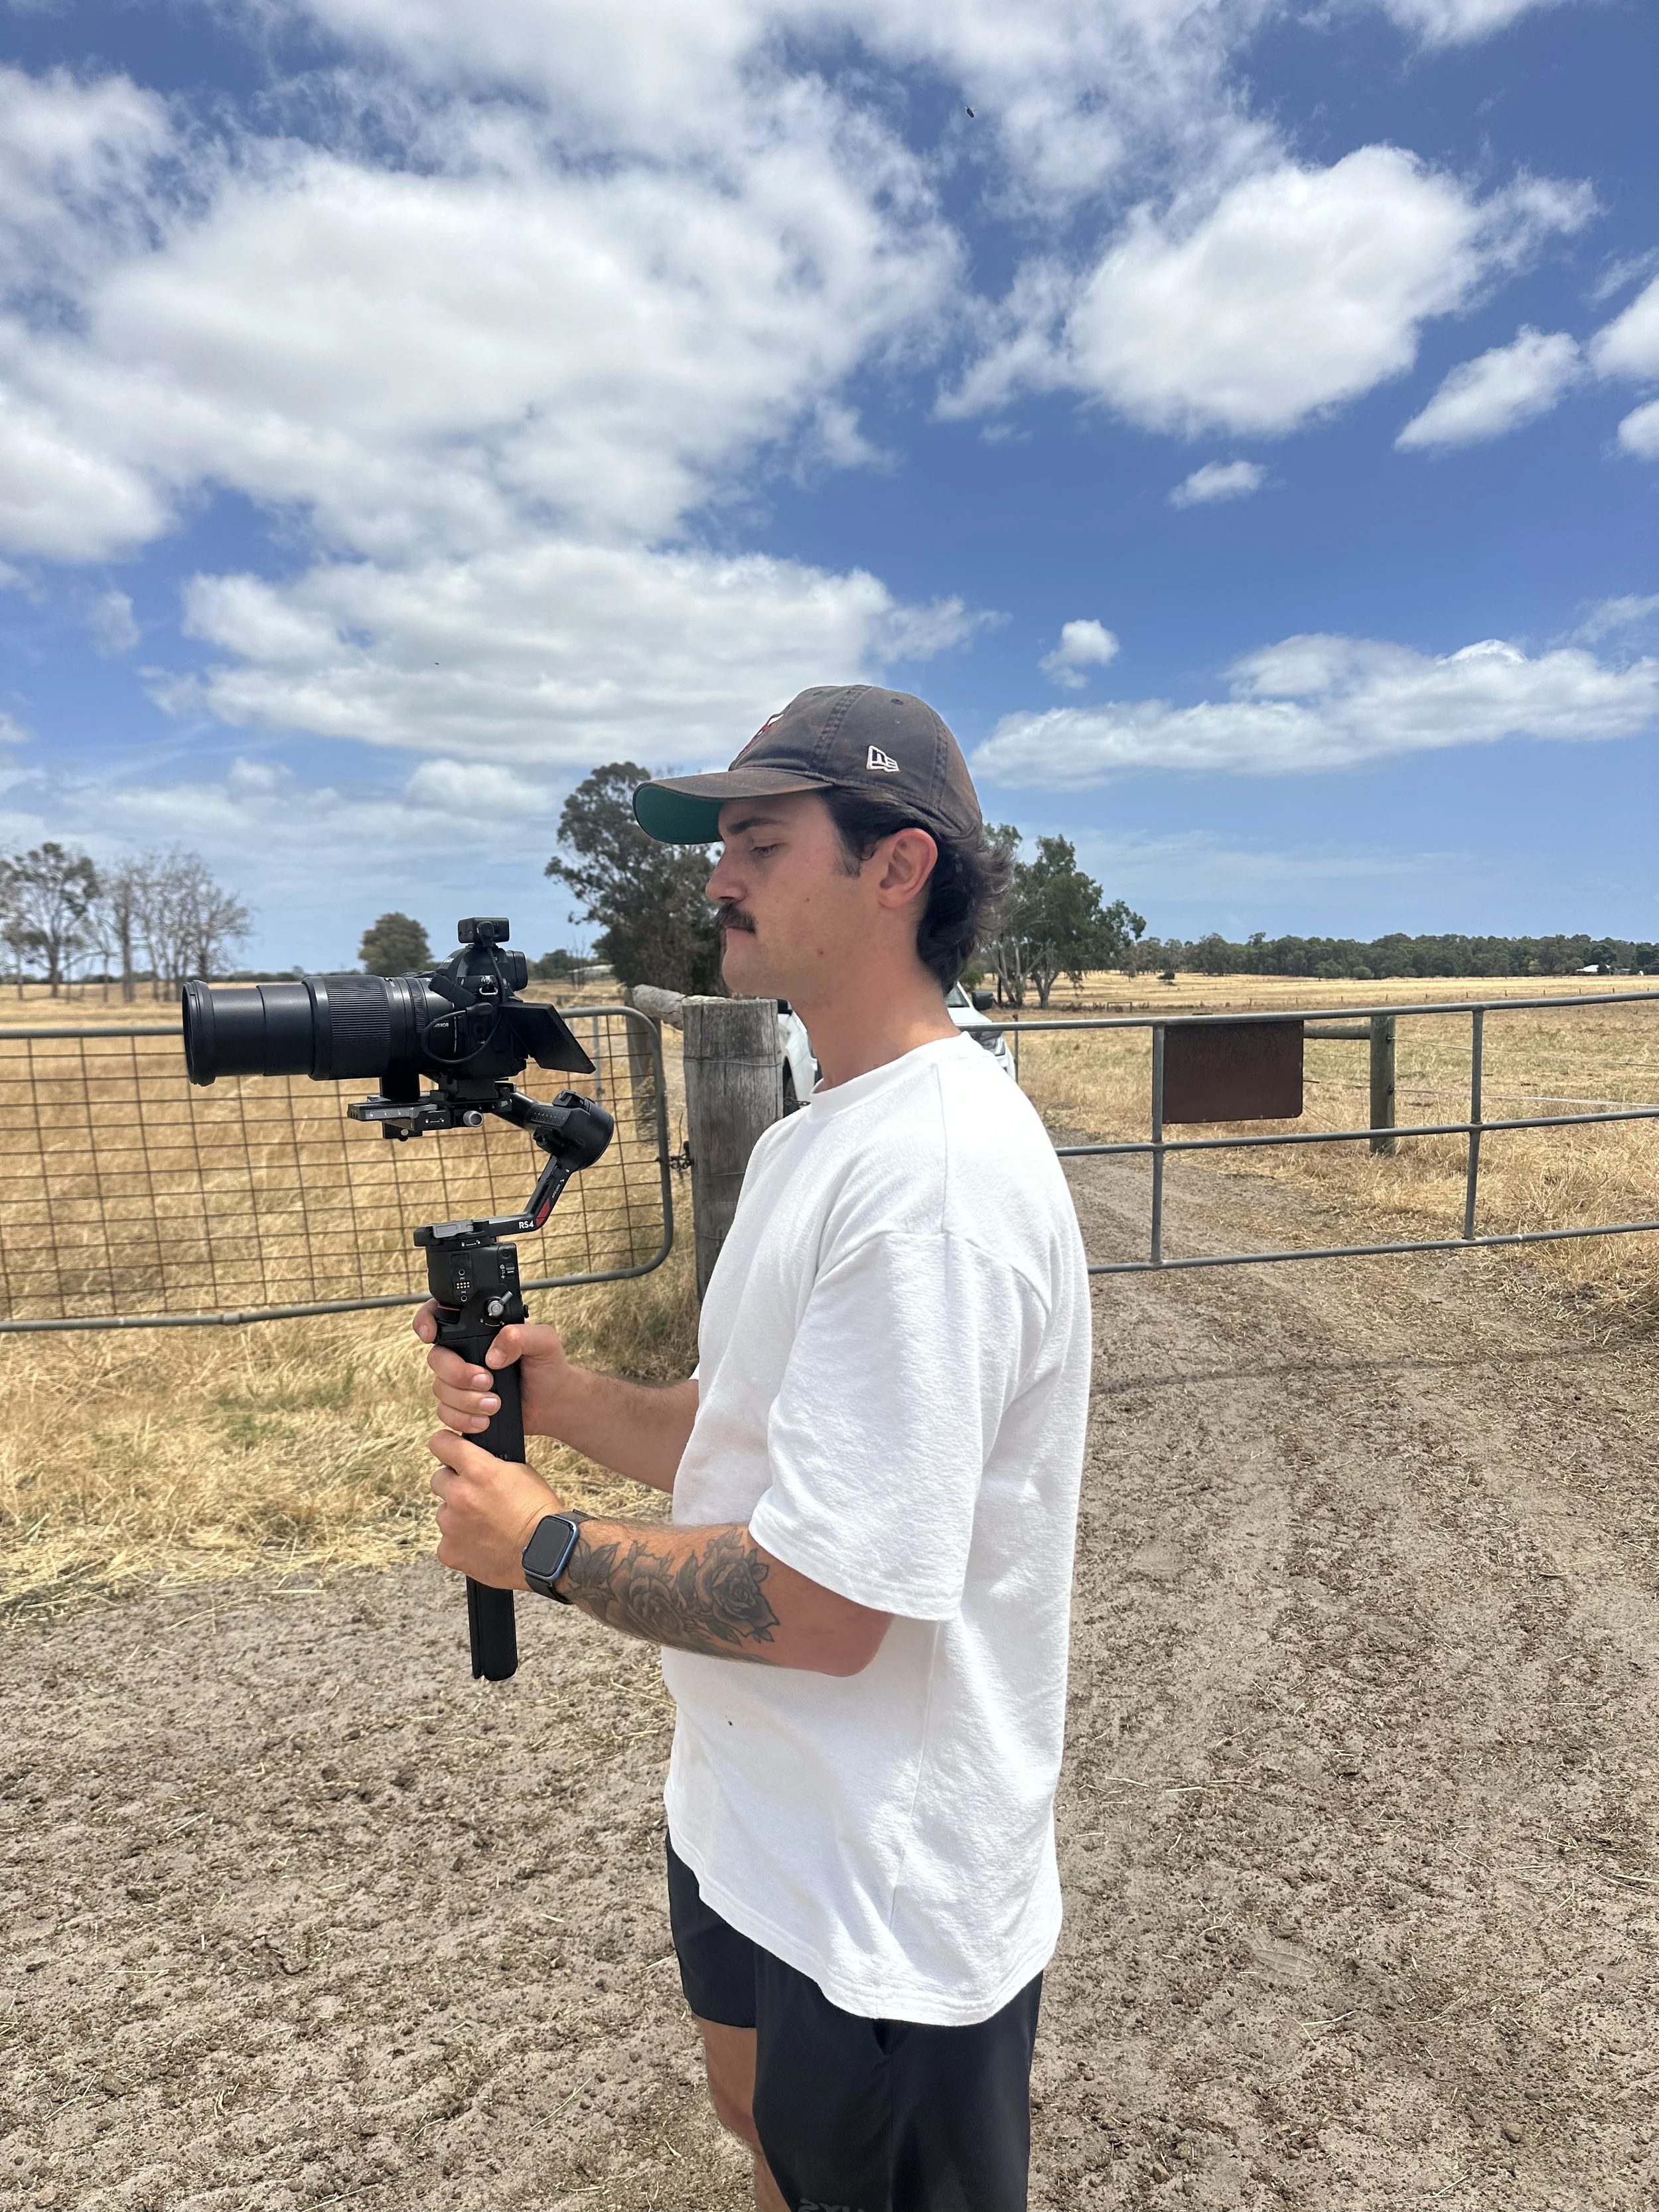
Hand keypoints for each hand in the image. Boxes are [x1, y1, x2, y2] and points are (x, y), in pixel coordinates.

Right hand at [413, 1306, 574, 1439]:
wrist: (553, 1403)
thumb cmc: (548, 1367)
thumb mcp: (544, 1341)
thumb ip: (521, 1336)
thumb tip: (493, 1354)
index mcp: (479, 1332)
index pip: (441, 1316)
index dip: (427, 1321)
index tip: (431, 1334)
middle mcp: (465, 1354)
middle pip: (436, 1358)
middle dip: (458, 1374)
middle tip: (487, 1380)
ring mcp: (460, 1381)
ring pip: (440, 1389)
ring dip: (466, 1400)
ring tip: (495, 1404)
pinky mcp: (462, 1406)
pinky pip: (446, 1413)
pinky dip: (464, 1419)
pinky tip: (485, 1420)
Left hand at [426, 1427, 561, 1587]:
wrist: (546, 1553)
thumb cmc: (539, 1514)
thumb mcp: (521, 1472)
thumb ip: (490, 1464)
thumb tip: (475, 1462)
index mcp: (478, 1471)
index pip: (441, 1443)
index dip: (446, 1445)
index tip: (448, 1449)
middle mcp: (460, 1495)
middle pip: (438, 1479)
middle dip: (454, 1484)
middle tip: (475, 1496)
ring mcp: (451, 1526)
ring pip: (443, 1512)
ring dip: (458, 1515)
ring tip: (485, 1525)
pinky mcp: (449, 1551)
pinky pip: (446, 1541)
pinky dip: (460, 1541)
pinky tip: (482, 1543)